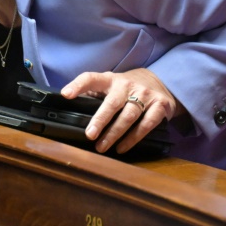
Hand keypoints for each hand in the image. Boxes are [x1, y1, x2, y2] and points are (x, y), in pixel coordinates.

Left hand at [61, 68, 178, 153]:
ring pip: (129, 116)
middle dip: (100, 120)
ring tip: (102, 147)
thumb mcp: (109, 86)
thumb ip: (94, 94)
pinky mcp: (160, 105)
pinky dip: (134, 138)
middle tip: (89, 135)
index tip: (66, 94)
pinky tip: (122, 147)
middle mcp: (127, 85)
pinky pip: (146, 124)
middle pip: (112, 103)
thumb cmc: (126, 88)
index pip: (91, 78)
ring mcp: (145, 94)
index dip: (78, 85)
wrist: (160, 82)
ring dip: (115, 133)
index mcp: (110, 80)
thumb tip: (72, 109)